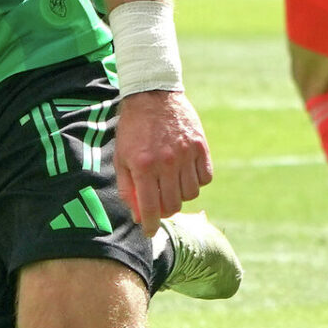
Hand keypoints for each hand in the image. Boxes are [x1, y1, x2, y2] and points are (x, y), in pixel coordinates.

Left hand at [114, 89, 213, 236]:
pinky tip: (186, 173)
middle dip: (165, 210)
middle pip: (173, 205)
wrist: (152, 94)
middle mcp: (166, 163)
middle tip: (160, 204)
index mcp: (143, 166)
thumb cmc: (133, 128)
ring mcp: (186, 154)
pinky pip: (205, 177)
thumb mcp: (121, 157)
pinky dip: (197, 181)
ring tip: (172, 184)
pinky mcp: (201, 146)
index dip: (150, 225)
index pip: (150, 207)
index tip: (150, 232)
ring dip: (181, 195)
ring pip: (191, 194)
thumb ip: (128, 188)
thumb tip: (137, 215)